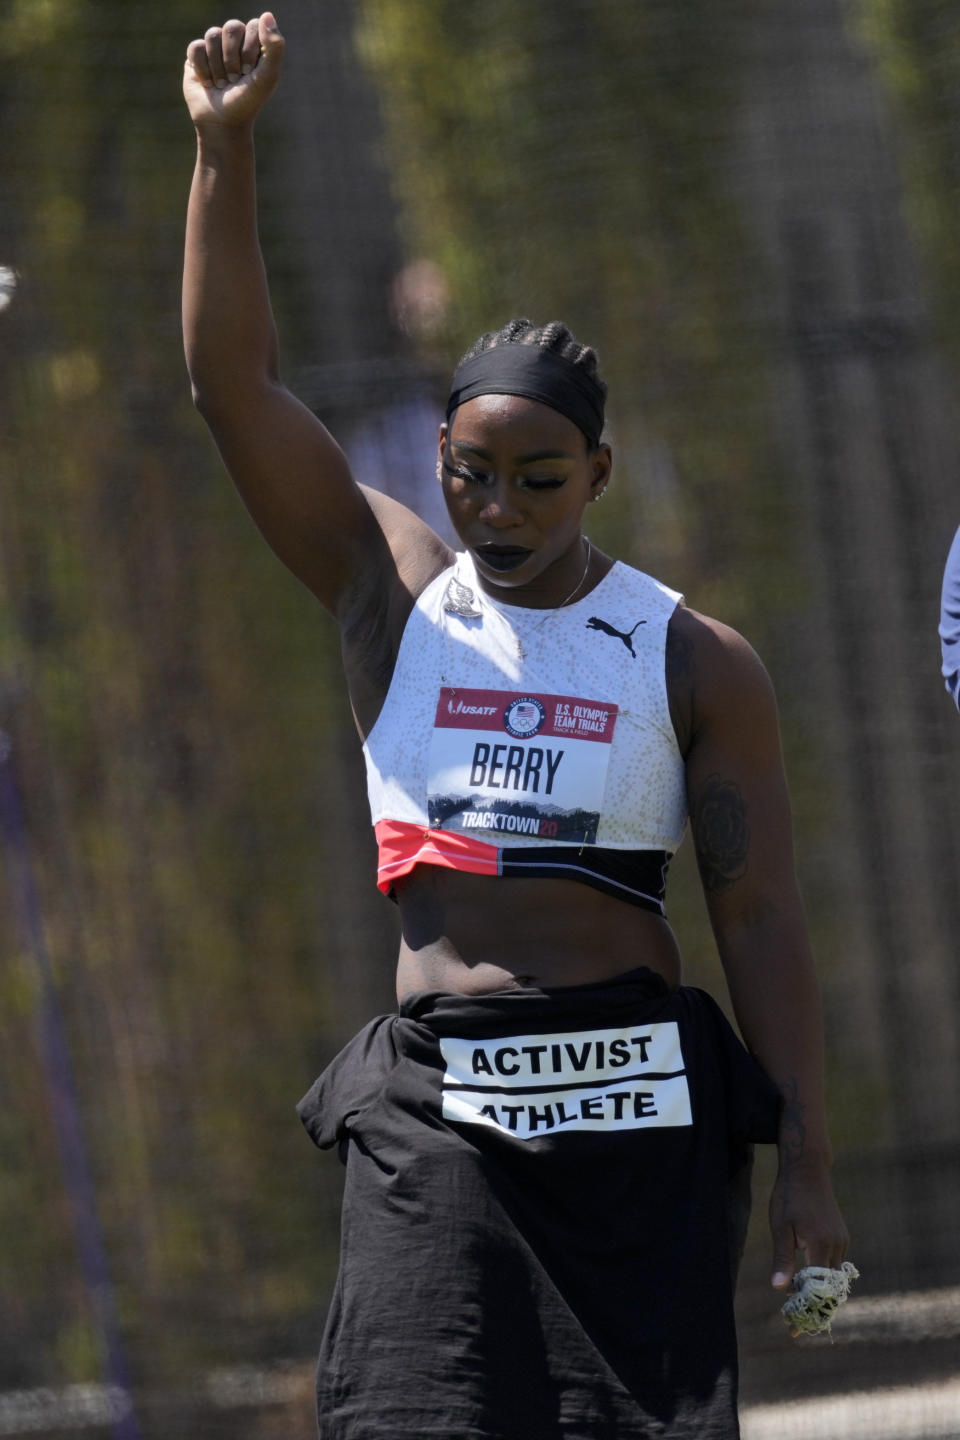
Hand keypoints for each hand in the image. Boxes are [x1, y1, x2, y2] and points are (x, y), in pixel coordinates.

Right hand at [183, 13, 283, 130]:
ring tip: (222, 84)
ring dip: (218, 66)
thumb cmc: (248, 101)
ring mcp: (215, 47)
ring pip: (212, 35)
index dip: (250, 50)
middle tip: (236, 80)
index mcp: (256, 44)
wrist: (222, 123)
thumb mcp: (268, 76)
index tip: (251, 73)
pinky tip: (208, 83)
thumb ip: (274, 46)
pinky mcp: (196, 55)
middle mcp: (236, 42)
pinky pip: (196, 47)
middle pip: (232, 27)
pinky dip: (203, 69)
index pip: (253, 26)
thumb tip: (267, 14)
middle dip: (234, 58)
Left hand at [769, 1162, 849, 1331]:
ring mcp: (841, 1241)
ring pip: (832, 1278)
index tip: (795, 1329)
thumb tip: (779, 1289)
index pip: (817, 1288)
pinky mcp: (840, 1237)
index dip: (806, 1309)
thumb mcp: (780, 1226)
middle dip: (813, 1309)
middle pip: (828, 1289)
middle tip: (796, 1326)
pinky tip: (806, 1283)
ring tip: (799, 1309)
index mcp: (820, 1245)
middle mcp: (836, 1246)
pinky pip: (833, 1265)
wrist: (808, 1169)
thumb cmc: (789, 1196)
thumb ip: (782, 1258)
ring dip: (818, 1294)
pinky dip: (822, 1277)